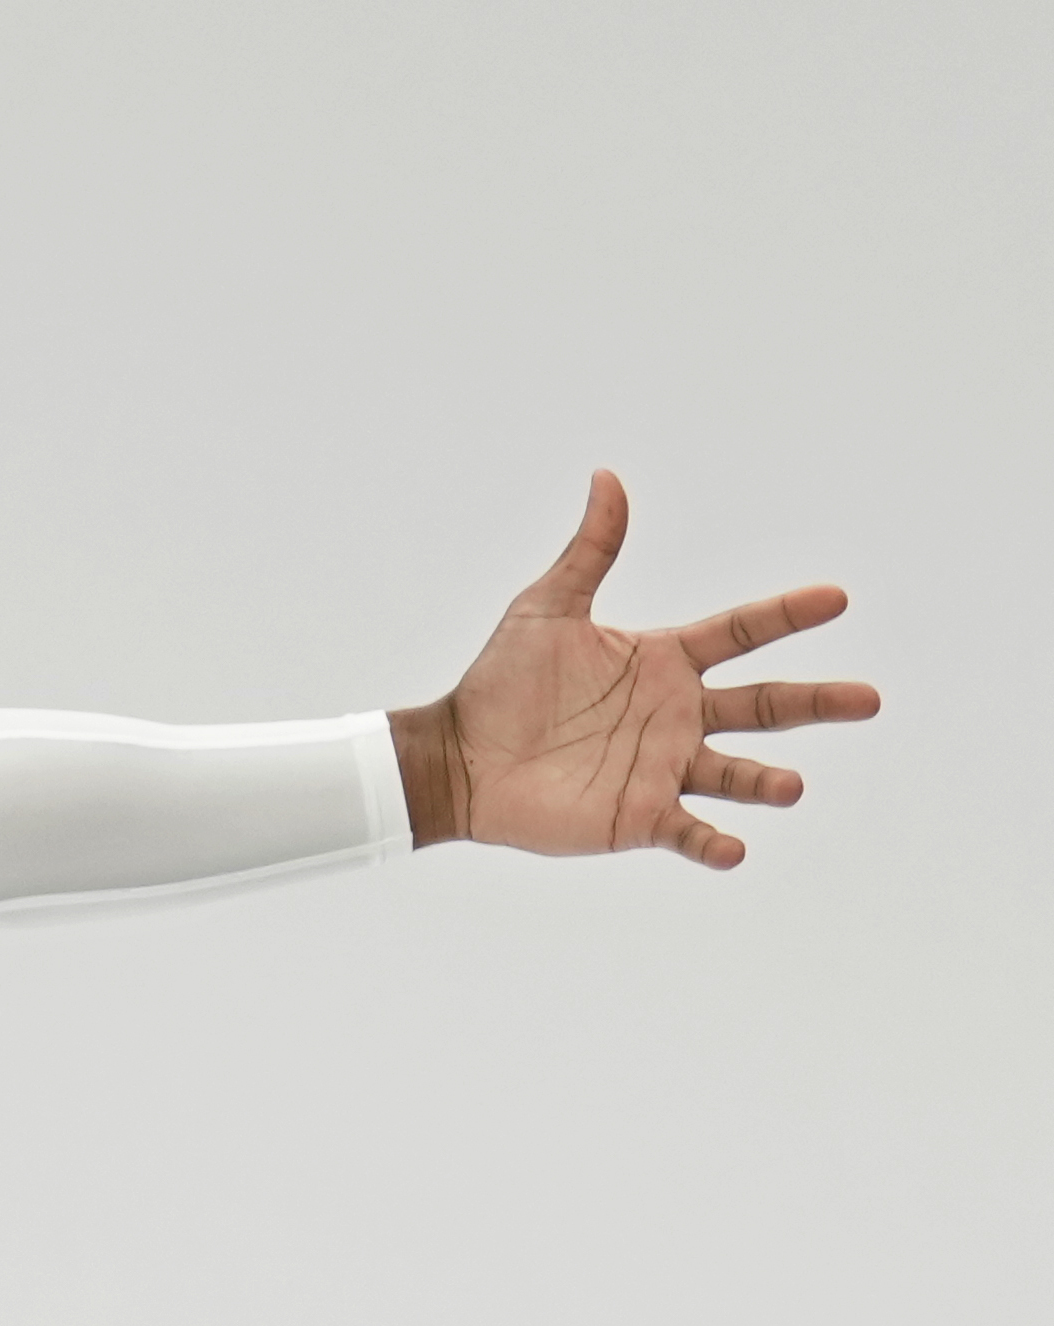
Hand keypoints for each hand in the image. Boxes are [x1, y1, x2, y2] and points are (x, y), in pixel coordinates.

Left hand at [400, 471, 877, 868]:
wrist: (457, 757)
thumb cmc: (500, 681)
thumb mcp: (547, 607)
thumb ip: (590, 551)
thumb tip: (607, 477)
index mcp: (666, 661)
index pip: (741, 633)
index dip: (787, 615)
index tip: (836, 598)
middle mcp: (678, 715)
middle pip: (763, 706)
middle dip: (816, 702)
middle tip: (868, 700)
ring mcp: (662, 768)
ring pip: (734, 774)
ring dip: (765, 782)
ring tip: (791, 787)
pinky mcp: (636, 817)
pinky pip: (686, 831)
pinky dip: (712, 843)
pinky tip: (733, 848)